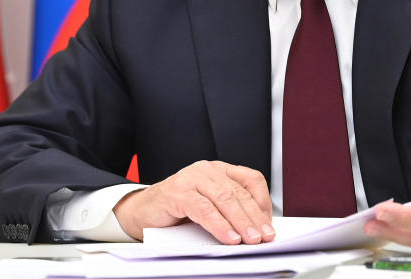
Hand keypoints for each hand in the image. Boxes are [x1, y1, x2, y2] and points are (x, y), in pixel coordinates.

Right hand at [113, 160, 275, 244]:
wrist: (141, 211)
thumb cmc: (177, 211)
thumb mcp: (209, 207)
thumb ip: (228, 212)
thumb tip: (255, 230)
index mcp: (219, 170)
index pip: (251, 180)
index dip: (263, 201)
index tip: (269, 223)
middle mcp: (207, 170)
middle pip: (239, 192)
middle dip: (255, 217)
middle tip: (265, 236)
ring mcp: (191, 178)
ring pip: (224, 199)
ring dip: (241, 222)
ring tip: (251, 240)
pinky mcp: (178, 192)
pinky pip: (204, 209)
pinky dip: (219, 225)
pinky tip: (229, 238)